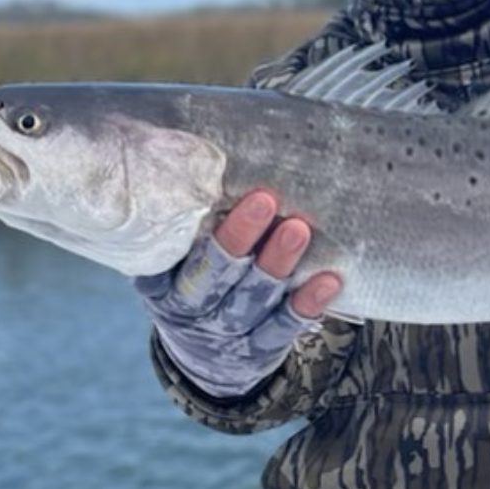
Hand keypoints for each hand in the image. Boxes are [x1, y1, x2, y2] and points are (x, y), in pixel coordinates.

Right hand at [133, 189, 341, 397]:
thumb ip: (195, 207)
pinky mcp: (256, 352)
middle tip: (264, 199)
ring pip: (248, 301)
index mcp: (159, 276)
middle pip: (209, 275)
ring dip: (275, 265)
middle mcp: (186, 307)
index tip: (204, 187)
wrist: (209, 354)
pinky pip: (282, 329)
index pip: (166, 251)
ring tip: (298, 229)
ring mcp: (221, 332)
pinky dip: (306, 304)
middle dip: (237, 238)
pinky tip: (330, 279)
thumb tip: (228, 133)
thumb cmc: (201, 271)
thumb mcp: (182, 247)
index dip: (185, 224)